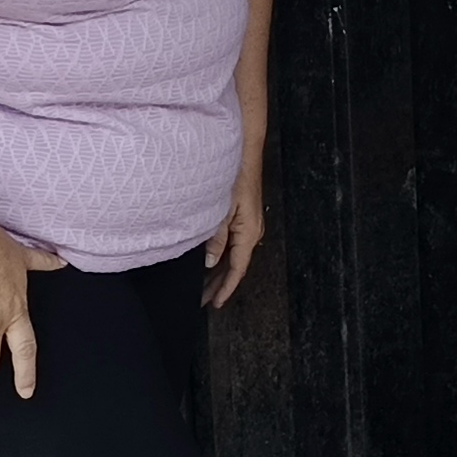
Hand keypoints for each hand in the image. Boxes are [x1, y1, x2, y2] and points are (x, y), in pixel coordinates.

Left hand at [203, 158, 266, 306]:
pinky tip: (212, 261)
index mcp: (248, 233)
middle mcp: (252, 232)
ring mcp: (249, 225)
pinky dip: (223, 256)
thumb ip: (216, 238)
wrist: (243, 153)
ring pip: (234, 256)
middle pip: (236, 266)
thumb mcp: (221, 211)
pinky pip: (234, 244)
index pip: (237, 269)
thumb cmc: (235, 177)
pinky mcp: (244, 218)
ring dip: (220, 271)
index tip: (215, 303)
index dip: (225, 288)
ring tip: (205, 285)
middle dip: (220, 284)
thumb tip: (210, 261)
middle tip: (204, 300)